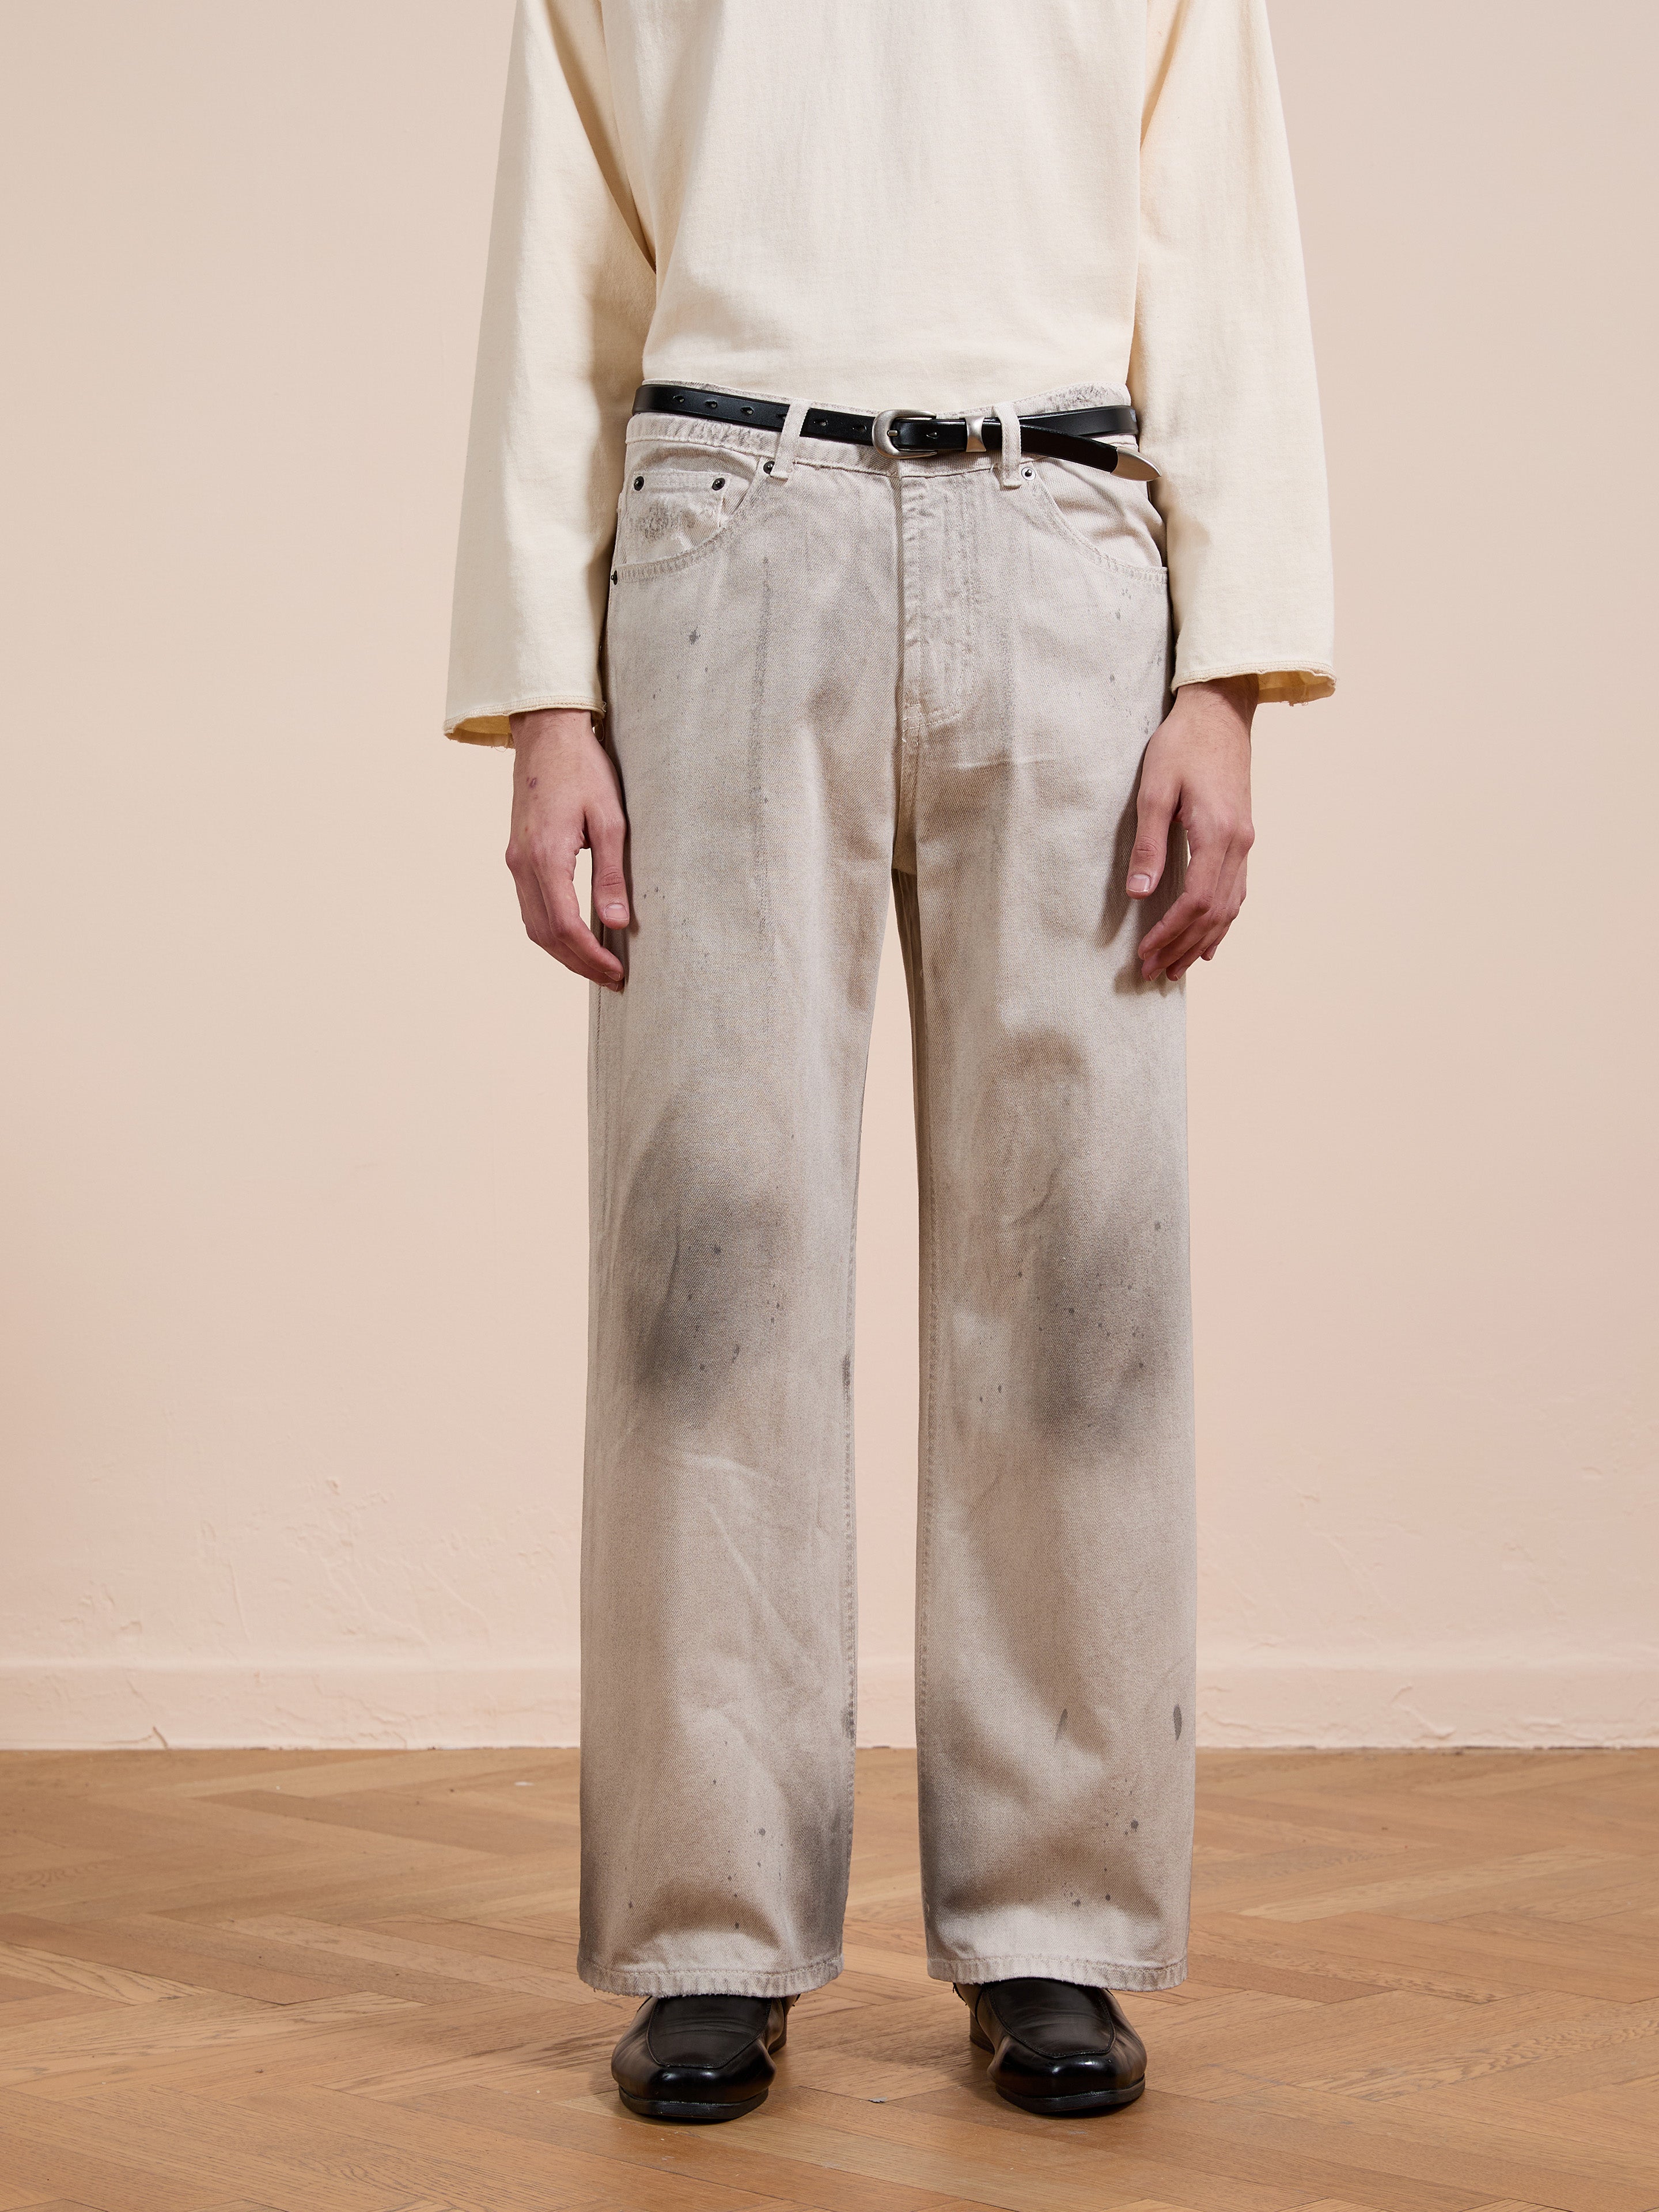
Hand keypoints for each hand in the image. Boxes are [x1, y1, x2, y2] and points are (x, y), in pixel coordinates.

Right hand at [505, 708, 628, 989]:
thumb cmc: (584, 770)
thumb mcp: (610, 820)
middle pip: (545, 935)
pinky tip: (576, 935)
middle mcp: (523, 863)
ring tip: (596, 965)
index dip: (591, 957)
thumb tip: (617, 924)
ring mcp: (515, 860)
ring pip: (533, 925)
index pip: (566, 926)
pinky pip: (530, 906)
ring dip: (563, 952)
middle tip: (612, 978)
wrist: (547, 734)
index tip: (617, 972)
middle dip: (578, 963)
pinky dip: (551, 930)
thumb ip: (611, 874)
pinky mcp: (517, 855)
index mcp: (546, 856)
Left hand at [1128, 676, 1256, 983]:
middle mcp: (1240, 843)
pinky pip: (1236, 891)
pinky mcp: (1243, 837)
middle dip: (1183, 947)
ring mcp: (1246, 842)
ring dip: (1203, 940)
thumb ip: (1148, 843)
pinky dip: (1221, 922)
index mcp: (1218, 833)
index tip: (1145, 953)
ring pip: (1230, 908)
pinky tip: (1209, 940)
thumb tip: (1138, 893)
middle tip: (1153, 973)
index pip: (1196, 901)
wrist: (1220, 710)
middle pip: (1215, 913)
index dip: (1170, 932)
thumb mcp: (1154, 788)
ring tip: (1176, 967)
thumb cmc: (1182, 743)